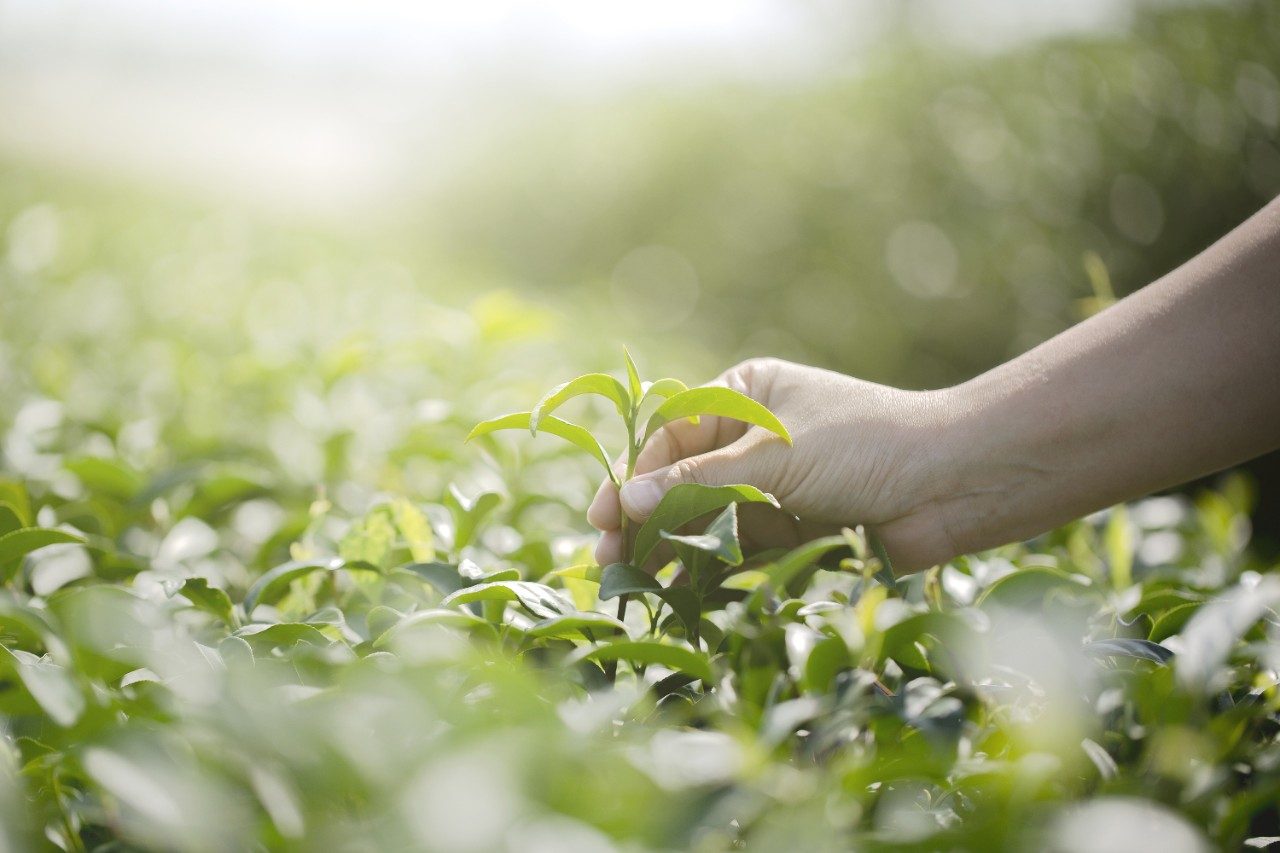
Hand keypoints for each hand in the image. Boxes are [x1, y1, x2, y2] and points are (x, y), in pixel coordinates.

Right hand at [587, 357, 962, 572]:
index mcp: (744, 395)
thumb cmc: (864, 445)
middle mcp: (751, 438)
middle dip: (642, 517)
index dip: (633, 476)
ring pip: (703, 518)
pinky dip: (704, 568)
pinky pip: (734, 549)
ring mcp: (770, 485)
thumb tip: (623, 504)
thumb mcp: (774, 455)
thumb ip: (698, 482)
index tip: (604, 514)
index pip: (671, 435)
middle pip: (679, 479)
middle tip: (606, 555)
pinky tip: (672, 590)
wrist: (953, 484)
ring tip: (628, 579)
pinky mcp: (789, 530)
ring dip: (667, 546)